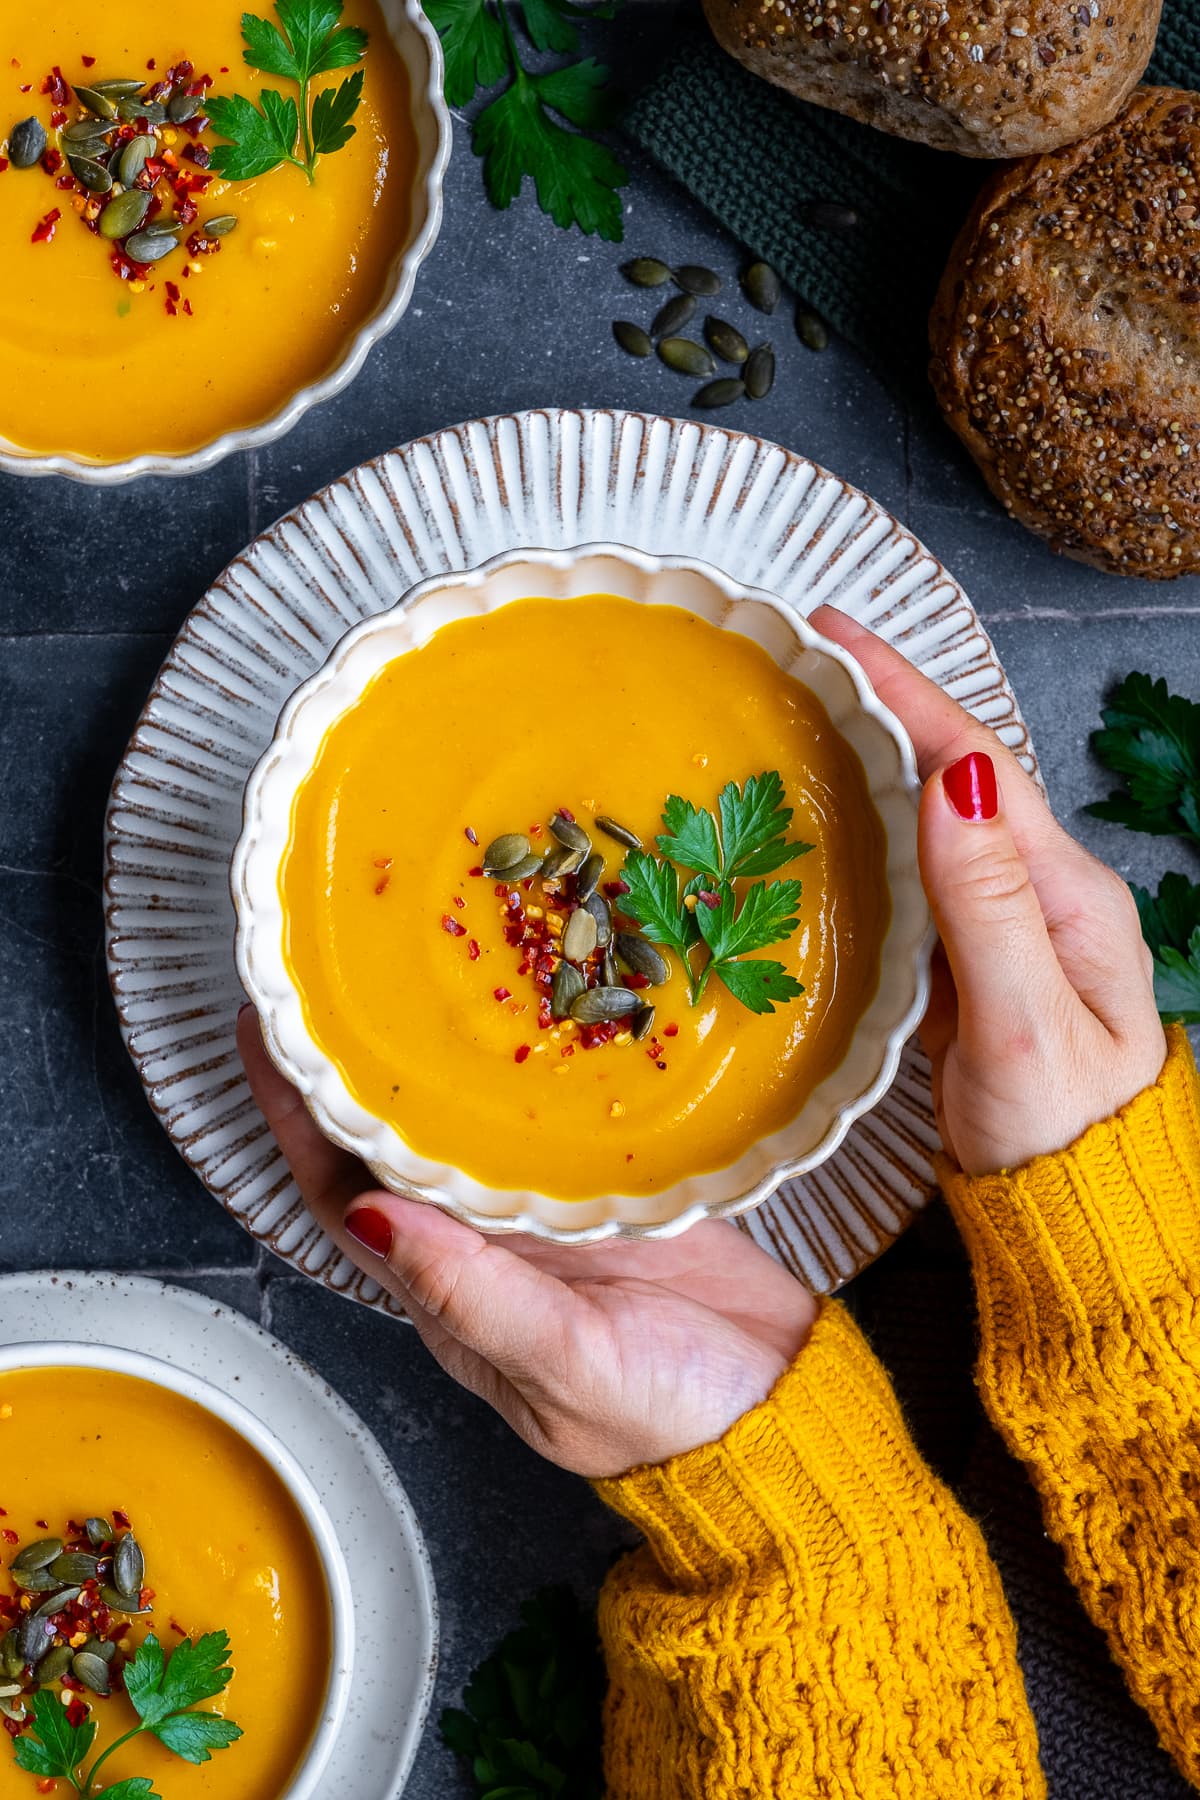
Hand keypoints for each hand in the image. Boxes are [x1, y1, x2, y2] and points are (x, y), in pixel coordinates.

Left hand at [237, 1007, 816, 1477]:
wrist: (779, 1409)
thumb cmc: (669, 1413)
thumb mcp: (563, 1365)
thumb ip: (470, 1296)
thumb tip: (369, 1219)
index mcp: (447, 1293)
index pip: (343, 1193)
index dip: (294, 1117)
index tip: (263, 1033)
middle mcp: (480, 1243)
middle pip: (391, 1142)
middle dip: (349, 1063)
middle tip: (324, 968)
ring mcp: (540, 1211)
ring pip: (461, 1118)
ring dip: (428, 1051)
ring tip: (405, 968)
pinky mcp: (605, 1183)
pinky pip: (546, 1112)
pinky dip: (522, 1061)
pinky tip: (521, 1005)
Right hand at [811, 605, 1165, 1174]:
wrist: (1074, 1217)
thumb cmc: (1060, 1136)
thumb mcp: (1024, 1025)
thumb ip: (987, 907)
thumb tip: (956, 779)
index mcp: (1065, 894)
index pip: (979, 763)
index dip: (907, 691)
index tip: (836, 635)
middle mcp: (1037, 896)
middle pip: (952, 774)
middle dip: (881, 706)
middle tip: (797, 660)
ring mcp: (1000, 929)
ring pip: (926, 821)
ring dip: (867, 762)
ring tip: (795, 720)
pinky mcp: (964, 968)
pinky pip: (909, 879)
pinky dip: (861, 836)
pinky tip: (817, 828)